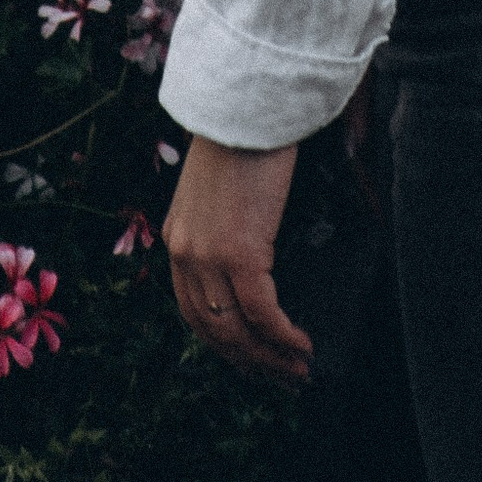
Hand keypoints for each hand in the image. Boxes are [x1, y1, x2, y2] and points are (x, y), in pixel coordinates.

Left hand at [162, 132, 310, 385]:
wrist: (248, 102)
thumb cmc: (245, 135)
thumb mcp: (222, 189)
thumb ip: (228, 225)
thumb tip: (262, 257)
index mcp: (178, 238)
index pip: (193, 310)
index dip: (225, 344)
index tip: (254, 360)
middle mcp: (184, 253)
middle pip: (213, 330)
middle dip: (250, 362)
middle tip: (282, 378)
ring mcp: (208, 256)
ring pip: (236, 331)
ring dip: (270, 359)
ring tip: (299, 371)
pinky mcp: (239, 252)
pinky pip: (262, 313)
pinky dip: (284, 337)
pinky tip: (303, 346)